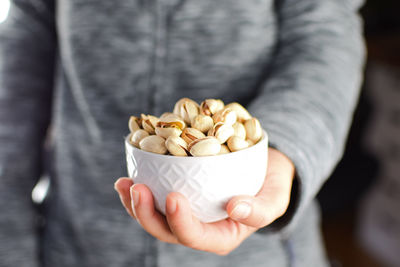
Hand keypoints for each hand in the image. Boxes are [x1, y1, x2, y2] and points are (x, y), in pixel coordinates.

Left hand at [114, 148, 294, 254]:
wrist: (263, 167)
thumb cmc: (271, 184)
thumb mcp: (275, 197)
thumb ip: (261, 210)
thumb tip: (235, 209)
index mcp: (220, 236)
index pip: (194, 236)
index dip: (180, 221)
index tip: (173, 196)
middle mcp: (198, 227)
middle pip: (166, 230)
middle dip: (146, 213)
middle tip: (137, 187)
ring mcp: (186, 212)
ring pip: (154, 216)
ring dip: (134, 202)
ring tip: (124, 182)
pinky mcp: (179, 194)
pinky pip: (155, 197)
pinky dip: (140, 187)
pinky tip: (130, 173)